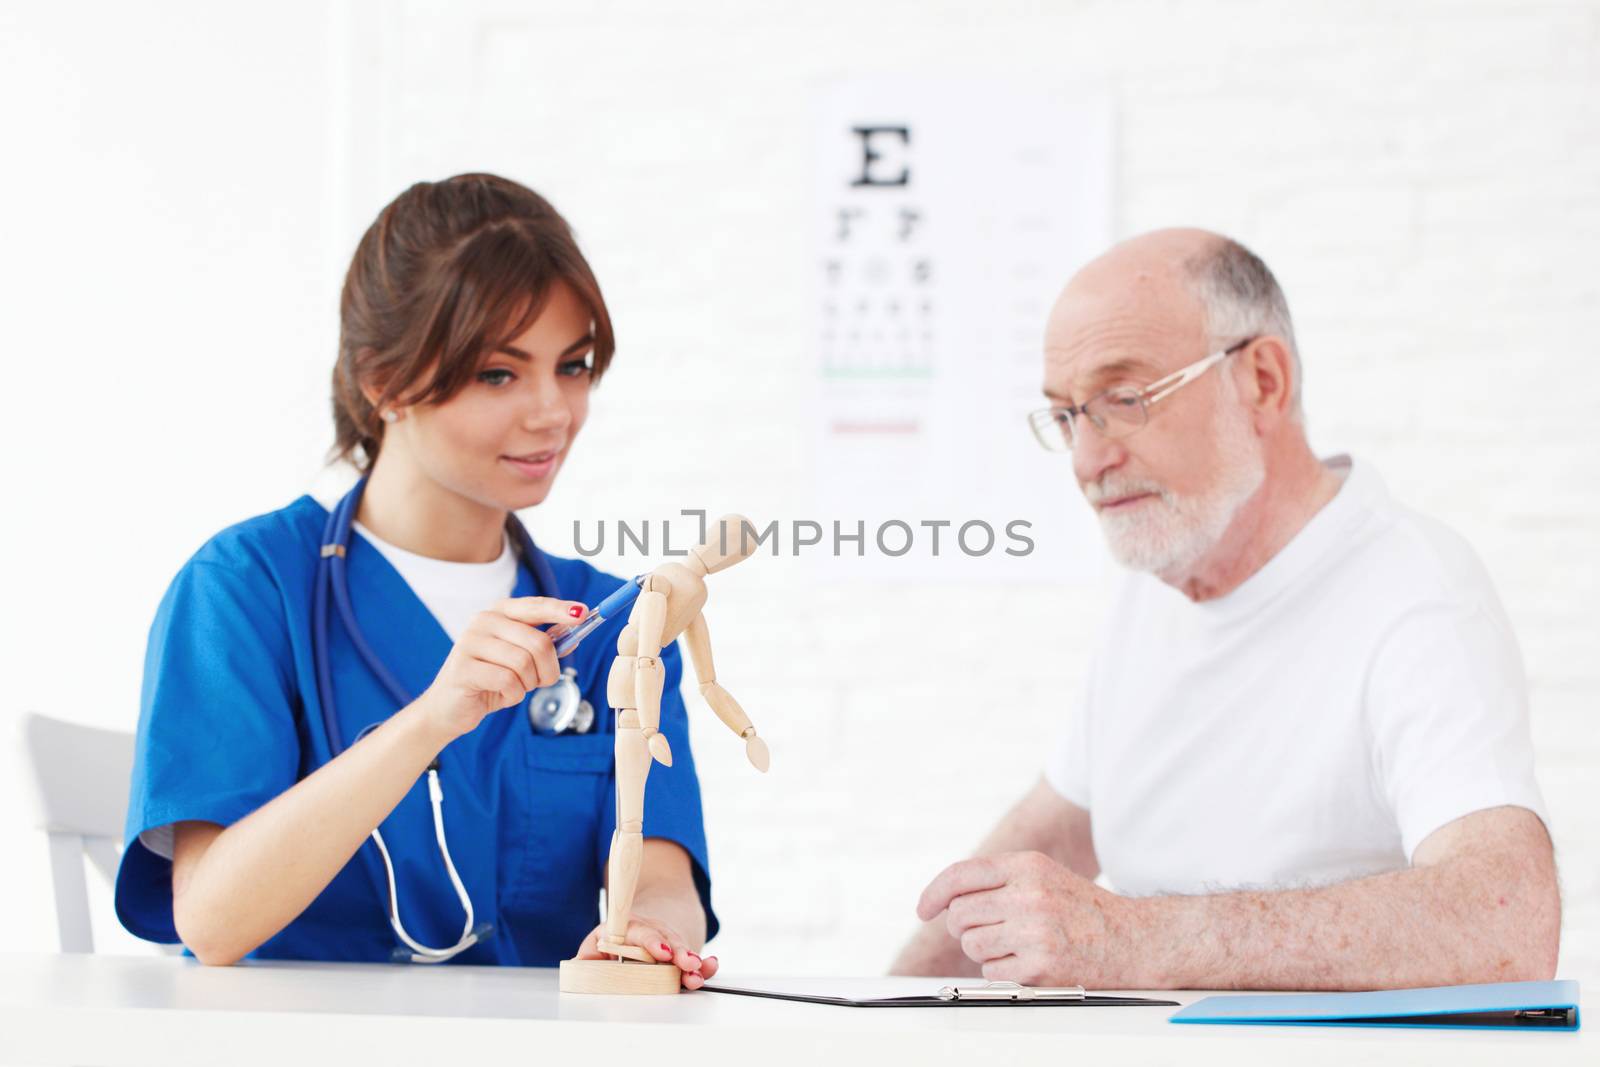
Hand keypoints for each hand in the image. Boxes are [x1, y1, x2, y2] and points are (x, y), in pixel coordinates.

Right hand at [414, 596, 587, 741]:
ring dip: (528, 684)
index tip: (584, 612)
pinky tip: (502, 696)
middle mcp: (483, 622)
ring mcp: (470, 643)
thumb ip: (541, 644)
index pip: (535, 606)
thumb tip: (574, 634)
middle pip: (538, 642)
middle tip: (542, 681)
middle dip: (549, 668)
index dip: (561, 610)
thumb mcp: (518, 659)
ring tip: (515, 688)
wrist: (448, 709)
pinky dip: (513, 695)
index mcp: (498, 613)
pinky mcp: (464, 668)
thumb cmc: (489, 681)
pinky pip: (508, 681)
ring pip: (524, 663)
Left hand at [575, 917, 718, 989]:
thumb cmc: (616, 939)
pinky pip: (694, 960)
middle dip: (678, 953)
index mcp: (631, 928)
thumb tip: (581, 964)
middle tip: (687, 964)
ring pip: (682, 951)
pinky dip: (705, 964)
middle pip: (668, 942)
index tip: (661, 951)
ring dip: (692, 962)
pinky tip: (711, 966)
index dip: (652, 941)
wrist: (638, 928)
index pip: (641, 933)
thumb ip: (589, 953)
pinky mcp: (679, 958)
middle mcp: (654, 934)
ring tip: (698, 972)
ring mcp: (669, 945)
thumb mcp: (597, 942)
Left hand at [915, 851, 1129, 986]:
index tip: (924, 909)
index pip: (961, 875)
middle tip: (983, 930)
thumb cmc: (1082, 909)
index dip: (934, 893)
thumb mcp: (1043, 875)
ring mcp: (1035, 932)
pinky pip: (992, 972)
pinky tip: (1029, 961)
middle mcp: (1029, 895)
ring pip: (971, 945)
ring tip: (1014, 945)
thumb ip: (999, 880)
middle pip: (960, 914)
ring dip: (983, 950)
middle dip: (962, 926)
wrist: (1133, 940)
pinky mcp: (1040, 967)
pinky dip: (1003, 971)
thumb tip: (946, 898)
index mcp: (1027, 866)